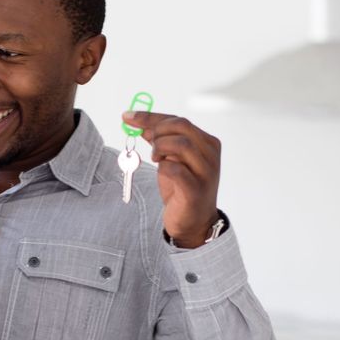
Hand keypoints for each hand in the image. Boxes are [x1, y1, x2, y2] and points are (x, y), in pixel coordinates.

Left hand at [121, 111, 220, 247]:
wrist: (194, 222)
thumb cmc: (182, 189)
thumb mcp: (171, 160)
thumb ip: (161, 141)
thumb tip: (141, 124)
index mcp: (207, 143)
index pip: (178, 120)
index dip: (151, 117)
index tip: (128, 117)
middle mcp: (210, 155)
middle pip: (181, 126)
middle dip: (157, 131)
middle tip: (148, 144)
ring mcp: (205, 172)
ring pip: (181, 144)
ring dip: (160, 148)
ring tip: (156, 158)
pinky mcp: (195, 190)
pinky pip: (175, 169)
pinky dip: (163, 167)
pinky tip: (162, 172)